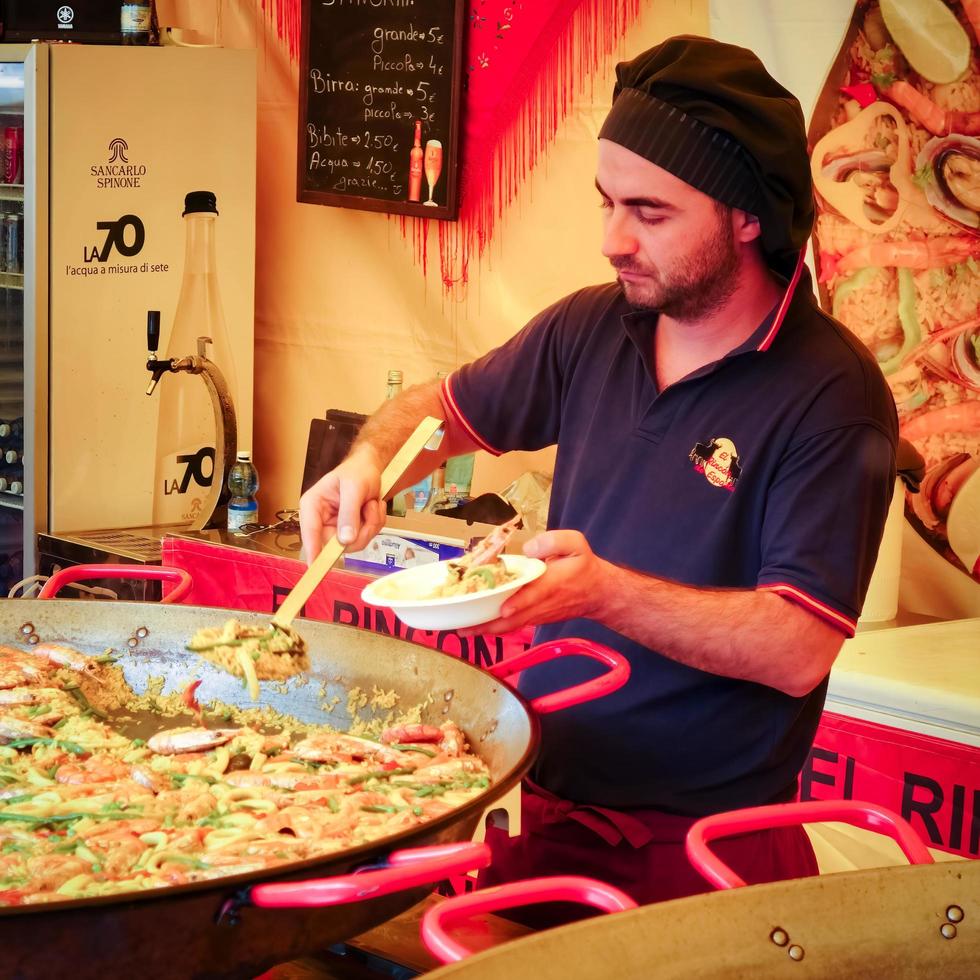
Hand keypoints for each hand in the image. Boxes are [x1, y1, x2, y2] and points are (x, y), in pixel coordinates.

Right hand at [298, 448, 384, 561]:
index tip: (314, 567)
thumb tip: (344, 540)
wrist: (370, 467)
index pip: (310, 532)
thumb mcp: (354, 488)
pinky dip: (375, 523)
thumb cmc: (357, 472)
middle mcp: (321, 520)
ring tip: (372, 504)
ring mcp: (336, 527)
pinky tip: (373, 507)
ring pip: (354, 543)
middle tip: (371, 511)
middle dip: (360, 531)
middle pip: (337, 544)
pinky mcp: (350, 530)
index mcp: (312, 506)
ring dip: (370, 524)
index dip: (312, 550)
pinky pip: (365, 538)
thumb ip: (349, 513)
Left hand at [461, 529, 608, 634]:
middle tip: (464, 628)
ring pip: (511, 626)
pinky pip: (514, 626)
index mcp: (552, 583)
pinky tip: (478, 627)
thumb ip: (554, 541)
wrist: (598, 592)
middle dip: (490, 625)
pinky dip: (496, 628)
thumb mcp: (576, 544)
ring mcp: (538, 614)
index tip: (504, 609)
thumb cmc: (584, 566)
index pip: (534, 595)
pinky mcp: (535, 619)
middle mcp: (542, 603)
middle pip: (514, 619)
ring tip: (463, 631)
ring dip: (488, 630)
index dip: (519, 603)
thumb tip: (528, 549)